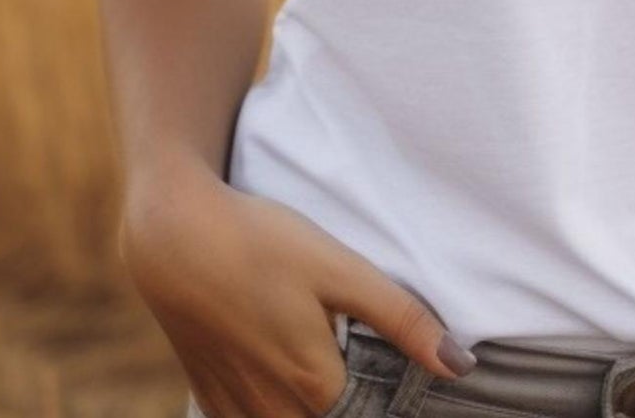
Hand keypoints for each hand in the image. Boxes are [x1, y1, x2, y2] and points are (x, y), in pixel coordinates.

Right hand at [119, 155, 476, 417]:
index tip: (395, 376)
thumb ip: (402, 319)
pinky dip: (272, 409)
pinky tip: (278, 372)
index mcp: (314, 387)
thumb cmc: (261, 243)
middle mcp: (273, 414)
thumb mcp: (340, 269)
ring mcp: (235, 410)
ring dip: (309, 406)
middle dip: (350, 402)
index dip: (386, 400)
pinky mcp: (208, 397)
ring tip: (315, 352)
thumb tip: (461, 366)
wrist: (173, 236)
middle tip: (345, 344)